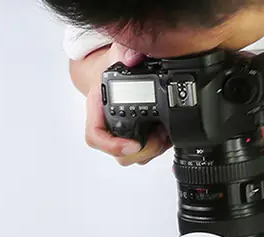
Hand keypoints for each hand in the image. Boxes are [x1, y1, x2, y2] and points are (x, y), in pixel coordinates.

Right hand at [82, 43, 170, 166]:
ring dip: (153, 149)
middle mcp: (108, 125)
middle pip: (120, 154)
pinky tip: (168, 135)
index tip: (133, 145)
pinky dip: (159, 148)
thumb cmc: (110, 66)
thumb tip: (132, 57)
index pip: (95, 136)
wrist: (110, 71)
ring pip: (135, 158)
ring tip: (165, 133)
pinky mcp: (137, 139)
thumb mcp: (116, 54)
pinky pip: (146, 154)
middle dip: (144, 150)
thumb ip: (125, 51)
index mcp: (98, 108)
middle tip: (160, 136)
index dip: (112, 145)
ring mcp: (122, 135)